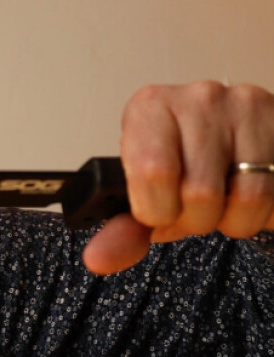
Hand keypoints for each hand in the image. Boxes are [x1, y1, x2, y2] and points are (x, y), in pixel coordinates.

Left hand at [83, 81, 273, 274]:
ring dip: (235, 220)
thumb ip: (123, 230)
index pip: (152, 173)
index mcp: (150, 108)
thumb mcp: (146, 193)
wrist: (236, 141)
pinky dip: (264, 213)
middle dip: (197, 221)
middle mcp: (197, 99)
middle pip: (200, 193)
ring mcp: (245, 106)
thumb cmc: (183, 164)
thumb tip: (98, 258)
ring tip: (223, 202)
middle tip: (194, 208)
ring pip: (247, 197)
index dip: (158, 211)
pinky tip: (248, 194)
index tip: (159, 211)